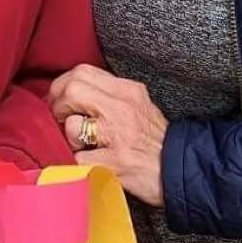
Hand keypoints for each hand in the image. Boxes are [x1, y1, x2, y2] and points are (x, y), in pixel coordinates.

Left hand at [48, 65, 167, 207]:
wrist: (184, 171)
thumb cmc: (155, 140)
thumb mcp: (138, 104)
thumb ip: (109, 94)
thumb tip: (71, 91)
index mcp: (127, 90)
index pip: (81, 71)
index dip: (61, 85)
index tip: (59, 99)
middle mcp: (122, 108)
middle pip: (72, 91)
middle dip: (58, 107)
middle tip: (60, 121)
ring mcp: (117, 136)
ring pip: (71, 126)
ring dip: (69, 139)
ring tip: (83, 146)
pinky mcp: (113, 164)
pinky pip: (78, 159)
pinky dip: (77, 163)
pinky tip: (89, 164)